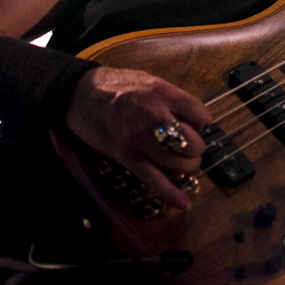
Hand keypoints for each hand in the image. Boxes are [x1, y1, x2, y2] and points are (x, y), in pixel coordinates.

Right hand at [65, 67, 211, 209]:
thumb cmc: (117, 86)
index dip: (202, 123)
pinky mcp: (127, 157)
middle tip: (190, 145)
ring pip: (177, 164)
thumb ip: (175, 99)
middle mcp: (154, 117)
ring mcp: (140, 140)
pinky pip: (153, 180)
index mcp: (162, 94)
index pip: (200, 114)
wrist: (82, 95)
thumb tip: (197, 120)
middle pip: (192, 143)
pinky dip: (169, 194)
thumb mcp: (151, 81)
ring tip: (182, 160)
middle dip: (196, 147)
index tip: (197, 125)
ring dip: (186, 166)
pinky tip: (182, 202)